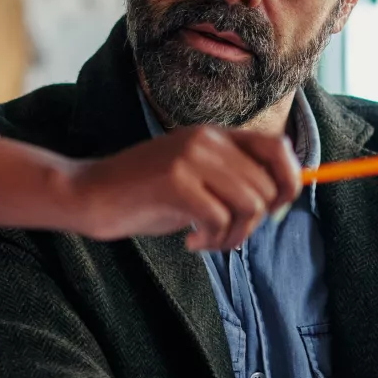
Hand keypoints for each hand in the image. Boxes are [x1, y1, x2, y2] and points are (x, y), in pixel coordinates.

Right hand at [63, 125, 302, 251]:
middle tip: (225, 238)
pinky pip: (219, 218)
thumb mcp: (194, 181)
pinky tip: (190, 242)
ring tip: (208, 241)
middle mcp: (207, 139)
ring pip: (249, 204)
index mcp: (214, 135)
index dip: (290, 181)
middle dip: (255, 224)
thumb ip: (231, 182)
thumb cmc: (142, 195)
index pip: (278, 147)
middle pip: (266, 186)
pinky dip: (211, 240)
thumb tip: (279, 199)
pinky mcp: (174, 181)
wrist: (87, 194)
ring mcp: (190, 157)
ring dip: (234, 236)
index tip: (274, 209)